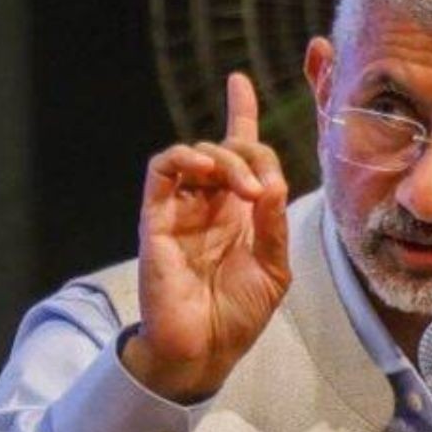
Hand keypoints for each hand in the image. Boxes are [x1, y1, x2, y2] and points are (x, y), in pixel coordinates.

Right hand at [122, 72, 290, 402]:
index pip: (240, 151)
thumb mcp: (274, 269)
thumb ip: (275, 224)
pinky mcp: (156, 218)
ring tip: (245, 189)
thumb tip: (273, 182)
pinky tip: (207, 172)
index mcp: (240, 211)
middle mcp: (210, 203)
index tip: (238, 81)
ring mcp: (181, 209)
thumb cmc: (238, 314)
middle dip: (252, 155)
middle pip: (227, 149)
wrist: (203, 351)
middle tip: (265, 191)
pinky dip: (184, 159)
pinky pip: (161, 170)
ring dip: (225, 159)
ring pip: (195, 154)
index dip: (240, 114)